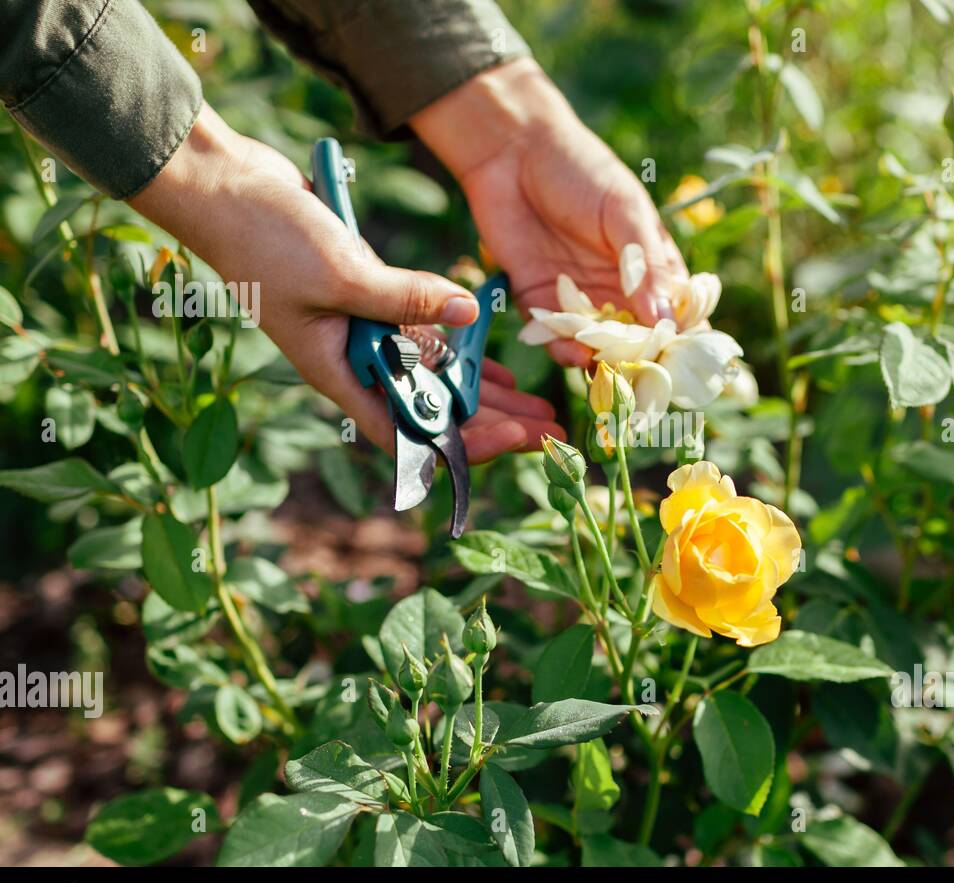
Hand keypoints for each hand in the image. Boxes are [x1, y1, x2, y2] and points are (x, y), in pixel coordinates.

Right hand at [129, 104, 562, 460]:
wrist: (225, 186)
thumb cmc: (264, 239)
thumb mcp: (343, 275)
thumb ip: (407, 298)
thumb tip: (470, 313)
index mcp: (338, 372)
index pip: (405, 429)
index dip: (459, 445)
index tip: (511, 443)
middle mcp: (353, 359)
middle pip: (430, 407)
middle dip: (489, 420)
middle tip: (546, 428)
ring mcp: (361, 328)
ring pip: (432, 372)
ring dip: (482, 388)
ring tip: (537, 402)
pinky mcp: (368, 294)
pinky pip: (422, 331)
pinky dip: (457, 345)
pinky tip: (495, 360)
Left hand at [411, 59, 689, 367]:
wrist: (512, 152)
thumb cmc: (580, 171)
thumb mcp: (623, 212)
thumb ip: (645, 265)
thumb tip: (668, 319)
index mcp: (650, 267)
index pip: (678, 313)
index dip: (686, 340)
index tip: (689, 363)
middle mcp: (618, 291)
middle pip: (639, 341)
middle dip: (644, 363)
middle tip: (647, 380)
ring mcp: (579, 300)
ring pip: (598, 347)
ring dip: (604, 361)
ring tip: (609, 368)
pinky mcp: (539, 303)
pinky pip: (556, 338)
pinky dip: (566, 350)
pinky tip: (574, 353)